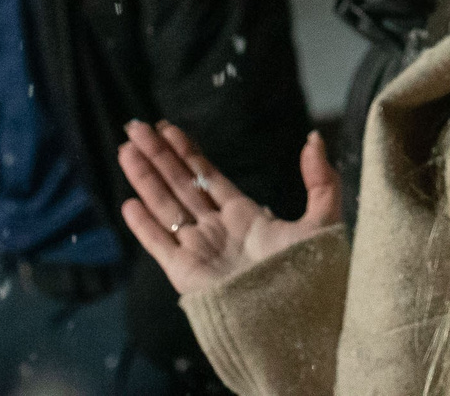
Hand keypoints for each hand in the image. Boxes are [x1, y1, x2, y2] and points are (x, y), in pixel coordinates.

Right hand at [118, 121, 339, 298]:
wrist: (293, 321)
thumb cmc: (309, 275)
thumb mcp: (323, 220)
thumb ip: (321, 180)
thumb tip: (314, 138)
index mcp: (245, 216)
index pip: (207, 176)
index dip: (187, 152)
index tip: (168, 128)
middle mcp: (216, 230)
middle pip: (180, 185)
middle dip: (158, 156)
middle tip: (136, 127)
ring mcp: (199, 251)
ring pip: (165, 206)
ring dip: (144, 177)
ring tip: (126, 149)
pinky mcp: (185, 274)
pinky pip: (160, 243)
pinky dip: (143, 225)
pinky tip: (129, 203)